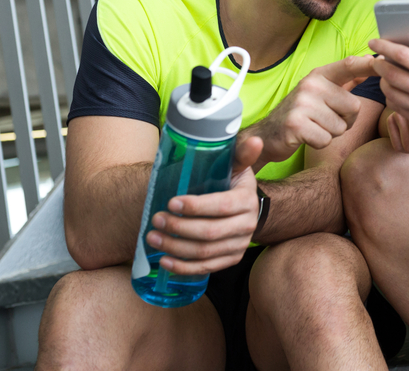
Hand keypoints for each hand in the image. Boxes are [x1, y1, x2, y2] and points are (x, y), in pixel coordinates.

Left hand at [146, 134, 262, 274]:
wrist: (247, 208)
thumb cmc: (233, 184)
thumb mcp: (237, 167)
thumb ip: (241, 154)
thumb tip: (256, 140)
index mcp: (247, 201)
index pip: (221, 206)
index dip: (196, 207)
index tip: (171, 202)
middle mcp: (247, 226)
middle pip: (210, 233)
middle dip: (179, 227)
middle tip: (156, 219)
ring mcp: (239, 245)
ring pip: (204, 252)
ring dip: (175, 247)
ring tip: (153, 238)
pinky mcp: (231, 259)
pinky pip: (206, 268)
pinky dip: (183, 267)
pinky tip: (164, 260)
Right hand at [241, 56, 376, 164]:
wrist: (267, 135)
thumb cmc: (301, 114)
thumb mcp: (321, 92)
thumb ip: (346, 79)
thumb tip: (369, 62)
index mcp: (319, 75)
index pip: (348, 66)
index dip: (368, 64)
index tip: (384, 60)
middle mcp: (311, 85)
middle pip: (354, 107)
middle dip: (345, 120)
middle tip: (323, 120)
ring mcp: (302, 103)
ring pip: (341, 127)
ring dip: (331, 133)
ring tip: (313, 127)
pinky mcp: (296, 124)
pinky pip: (327, 139)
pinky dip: (319, 143)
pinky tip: (306, 137)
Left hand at [370, 23, 408, 139]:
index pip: (404, 56)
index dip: (385, 46)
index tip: (375, 41)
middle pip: (392, 75)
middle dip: (379, 64)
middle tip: (376, 57)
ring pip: (390, 92)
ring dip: (382, 80)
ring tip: (384, 72)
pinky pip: (397, 107)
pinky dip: (390, 96)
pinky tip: (393, 88)